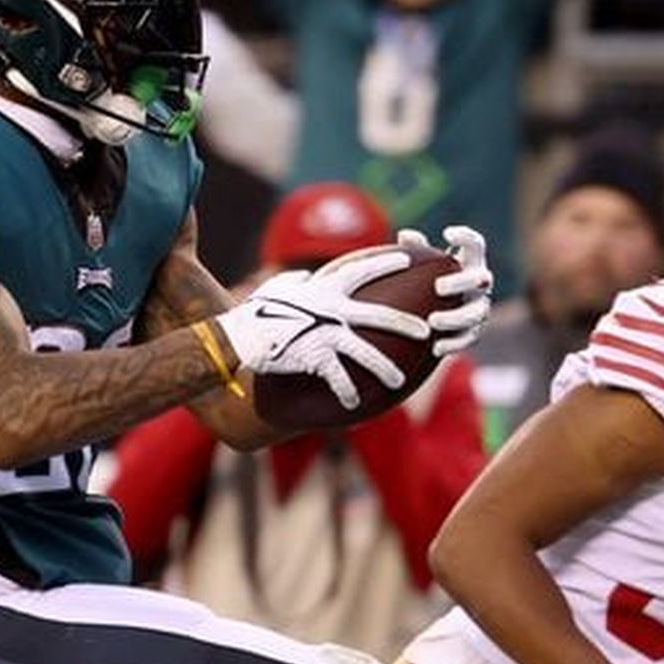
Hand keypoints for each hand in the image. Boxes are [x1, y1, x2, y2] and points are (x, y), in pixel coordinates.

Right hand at [214, 249, 431, 409]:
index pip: (362, 270)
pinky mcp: (316, 358)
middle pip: (378, 316)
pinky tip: (353, 405)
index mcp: (325, 289)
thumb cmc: (255, 311)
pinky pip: (338, 379)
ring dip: (384, 368)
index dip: (386, 263)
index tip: (408, 258)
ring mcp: (326, 335)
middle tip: (427, 331)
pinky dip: (346, 392)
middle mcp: (332, 311)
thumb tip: (306, 276)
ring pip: (366, 353)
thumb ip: (298, 281)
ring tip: (397, 381)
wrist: (237, 336)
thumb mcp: (278, 288)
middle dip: (405, 323)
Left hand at [397, 225, 491, 356]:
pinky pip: (469, 339)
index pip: (475, 245)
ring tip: (432, 321)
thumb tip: (405, 235)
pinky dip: (453, 344)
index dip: (466, 237)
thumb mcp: (418, 265)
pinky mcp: (473, 332)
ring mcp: (479, 308)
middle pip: (482, 279)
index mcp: (469, 262)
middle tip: (438, 287)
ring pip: (478, 313)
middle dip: (462, 283)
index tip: (446, 234)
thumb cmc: (422, 281)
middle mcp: (479, 284)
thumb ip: (415, 250)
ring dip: (456, 318)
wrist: (430, 317)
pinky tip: (435, 348)